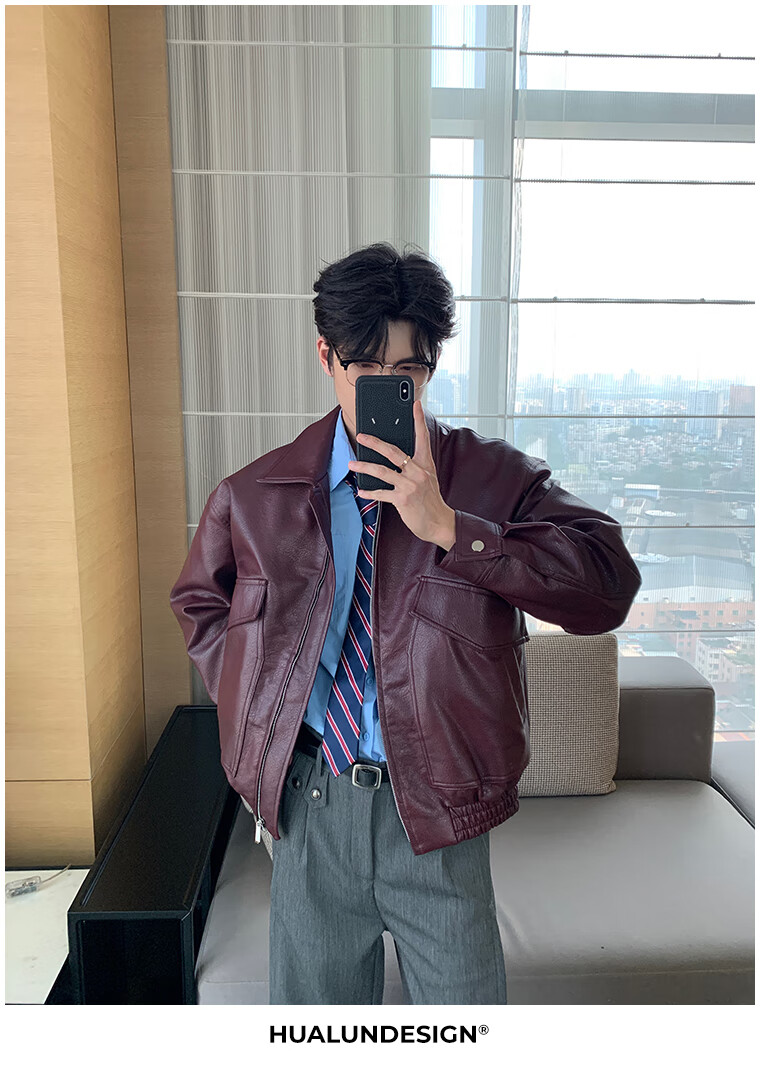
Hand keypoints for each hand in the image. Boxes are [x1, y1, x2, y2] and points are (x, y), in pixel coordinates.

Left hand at [347, 400, 455, 550]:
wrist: (440, 523)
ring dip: (364, 467)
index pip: (422, 437)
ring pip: (382, 471)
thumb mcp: (428, 478)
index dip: (418, 420)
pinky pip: (381, 493)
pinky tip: (361, 490)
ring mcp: (410, 485)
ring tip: (352, 465)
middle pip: (393, 451)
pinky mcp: (403, 500)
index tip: (414, 404)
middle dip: (374, 443)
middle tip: (361, 436)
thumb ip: (414, 466)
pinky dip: (369, 492)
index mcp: (425, 463)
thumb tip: (395, 458)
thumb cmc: (431, 501)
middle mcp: (418, 472)